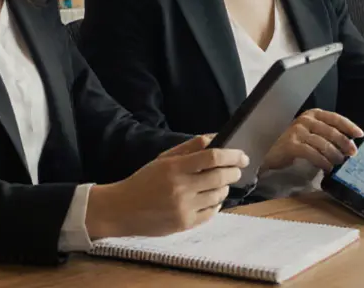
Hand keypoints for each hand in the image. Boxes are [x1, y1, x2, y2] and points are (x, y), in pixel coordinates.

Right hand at [87, 134, 247, 237]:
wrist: (121, 209)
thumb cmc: (144, 181)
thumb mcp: (163, 159)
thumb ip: (189, 148)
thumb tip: (214, 138)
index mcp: (175, 168)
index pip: (212, 157)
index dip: (232, 155)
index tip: (242, 155)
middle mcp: (181, 188)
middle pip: (220, 177)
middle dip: (234, 172)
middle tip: (236, 169)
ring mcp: (183, 208)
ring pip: (219, 195)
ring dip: (224, 187)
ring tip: (220, 183)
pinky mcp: (184, 224)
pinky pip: (211, 213)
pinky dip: (216, 204)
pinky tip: (211, 199)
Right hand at [262, 109, 362, 171]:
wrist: (273, 154)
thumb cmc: (297, 145)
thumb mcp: (313, 135)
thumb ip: (328, 136)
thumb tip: (350, 146)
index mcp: (313, 114)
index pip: (335, 118)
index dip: (349, 126)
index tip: (360, 134)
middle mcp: (305, 120)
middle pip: (331, 131)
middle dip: (344, 143)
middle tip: (353, 154)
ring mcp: (297, 131)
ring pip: (323, 143)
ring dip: (334, 155)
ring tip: (340, 163)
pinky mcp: (291, 144)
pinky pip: (312, 153)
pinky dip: (322, 161)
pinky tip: (328, 168)